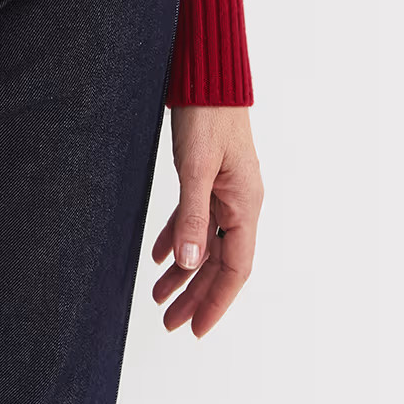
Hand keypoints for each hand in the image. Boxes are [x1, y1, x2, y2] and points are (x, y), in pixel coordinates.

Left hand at [150, 105, 262, 336]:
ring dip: (184, 271)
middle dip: (196, 295)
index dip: (216, 301)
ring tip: (158, 296)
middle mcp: (239, 202)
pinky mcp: (209, 177)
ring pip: (205, 243)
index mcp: (245, 205)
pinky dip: (178, 238)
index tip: (196, 329)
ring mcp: (225, 191)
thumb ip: (193, 217)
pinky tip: (159, 255)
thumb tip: (191, 265)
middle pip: (220, 262)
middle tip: (170, 323)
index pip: (235, 268)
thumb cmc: (208, 114)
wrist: (207, 74)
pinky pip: (195, 218)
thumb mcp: (195, 168)